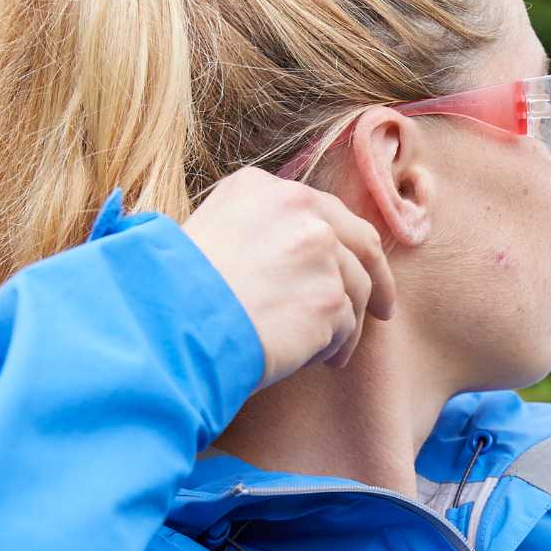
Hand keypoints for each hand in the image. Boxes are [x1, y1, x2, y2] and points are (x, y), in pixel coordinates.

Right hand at [182, 167, 396, 387]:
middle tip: (383, 308)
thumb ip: (257, 233)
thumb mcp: (208, 234)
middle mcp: (298, 208)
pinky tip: (316, 361)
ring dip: (347, 325)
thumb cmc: (171, 292)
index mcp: (263, 188)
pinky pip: (346, 328)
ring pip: (357, 290)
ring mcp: (318, 251)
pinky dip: (334, 348)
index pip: (324, 212)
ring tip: (329, 353)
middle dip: (378, 277)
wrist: (168, 324)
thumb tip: (286, 259)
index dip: (345, 243)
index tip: (355, 265)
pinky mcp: (329, 298)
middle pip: (360, 243)